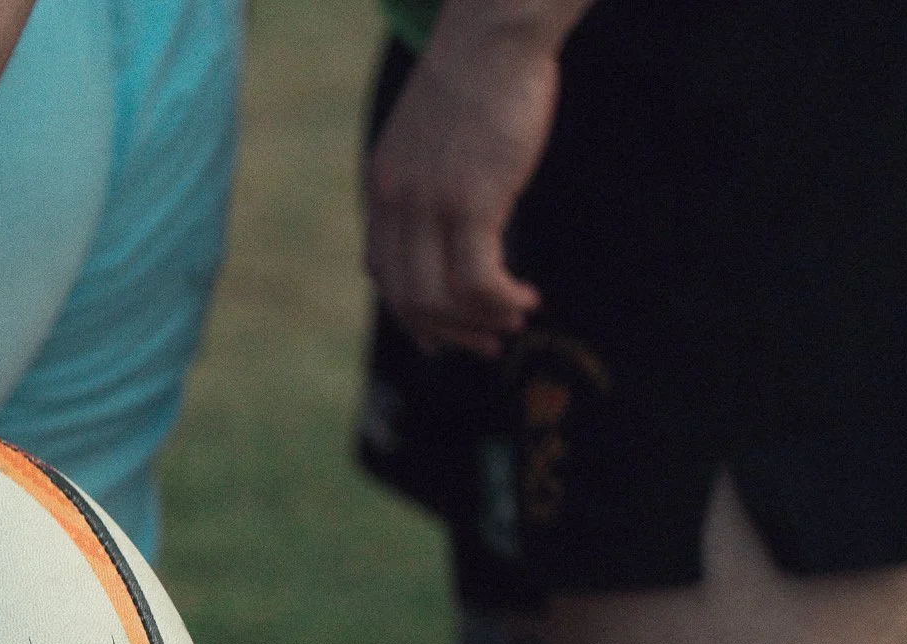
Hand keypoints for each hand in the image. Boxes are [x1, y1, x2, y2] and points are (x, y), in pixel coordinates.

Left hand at [364, 20, 557, 355]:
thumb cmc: (479, 80)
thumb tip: (458, 225)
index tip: (444, 332)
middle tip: (485, 343)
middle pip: (406, 297)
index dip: (412, 312)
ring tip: (511, 321)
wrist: (494, 37)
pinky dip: (499, 302)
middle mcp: (396, 203)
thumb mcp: (436, 138)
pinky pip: (475, 281)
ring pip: (437, 299)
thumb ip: (431, 183)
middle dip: (447, 332)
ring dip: (476, 323)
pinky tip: (524, 299)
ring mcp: (428, 206)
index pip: (382, 272)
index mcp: (383, 189)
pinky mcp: (470, 203)